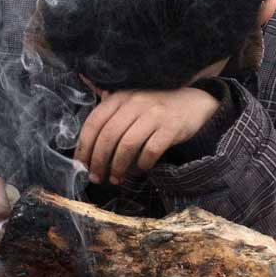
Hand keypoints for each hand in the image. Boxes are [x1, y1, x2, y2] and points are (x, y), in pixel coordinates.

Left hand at [75, 86, 220, 185]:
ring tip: (115, 179)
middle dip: (98, 161)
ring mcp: (154, 114)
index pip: (94, 122)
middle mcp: (135, 103)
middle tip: (96, 177)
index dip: (84, 146)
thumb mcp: (131, 102)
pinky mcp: (171, 127)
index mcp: (121, 97)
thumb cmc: (156, 107)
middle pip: (108, 136)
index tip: (81, 164)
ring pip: (127, 145)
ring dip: (118, 166)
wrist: (194, 102)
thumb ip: (110, 113)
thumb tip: (84, 142)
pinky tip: (141, 169)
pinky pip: (151, 150)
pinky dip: (143, 163)